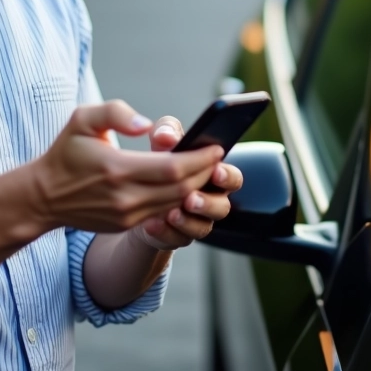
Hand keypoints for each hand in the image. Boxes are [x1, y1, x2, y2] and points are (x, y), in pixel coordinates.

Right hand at [28, 101, 223, 234]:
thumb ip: (116, 112)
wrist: (44, 196)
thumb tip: (147, 126)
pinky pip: (163, 211)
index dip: (200, 159)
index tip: (216, 146)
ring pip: (176, 202)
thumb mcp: (82, 119)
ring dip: (196, 186)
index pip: (174, 168)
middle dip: (205, 172)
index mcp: (117, 169)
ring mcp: (127, 215)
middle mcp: (125, 197)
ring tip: (208, 168)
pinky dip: (180, 198)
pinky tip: (188, 184)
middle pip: (182, 188)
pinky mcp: (126, 224)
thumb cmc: (66, 153)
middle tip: (218, 155)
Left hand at [131, 116, 243, 250]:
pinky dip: (165, 232)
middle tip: (191, 198)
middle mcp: (211, 200)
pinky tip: (151, 223)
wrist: (138, 190)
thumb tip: (166, 137)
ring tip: (171, 213)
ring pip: (202, 227)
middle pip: (222, 207)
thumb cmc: (160, 159)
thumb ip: (167, 131)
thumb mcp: (163, 140)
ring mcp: (196, 220)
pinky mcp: (177, 235)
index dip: (226, 176)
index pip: (232, 177)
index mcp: (215, 174)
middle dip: (207, 203)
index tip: (214, 171)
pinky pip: (177, 239)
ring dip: (188, 221)